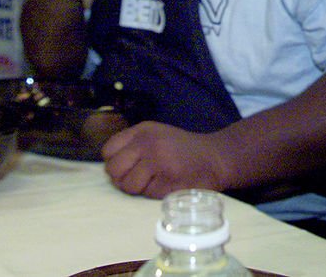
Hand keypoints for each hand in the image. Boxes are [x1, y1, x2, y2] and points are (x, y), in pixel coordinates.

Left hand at [101, 121, 233, 198]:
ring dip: (139, 189)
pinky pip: (147, 195)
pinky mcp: (168, 180)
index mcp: (143, 130)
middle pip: (113, 169)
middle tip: (140, 180)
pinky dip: (156, 194)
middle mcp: (148, 142)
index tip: (128, 168)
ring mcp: (158, 161)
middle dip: (123, 180)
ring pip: (128, 186)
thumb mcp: (157, 136)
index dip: (115, 163)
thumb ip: (133, 146)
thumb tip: (110, 167)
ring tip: (156, 182)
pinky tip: (169, 185)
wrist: (216, 158)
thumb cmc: (183, 151)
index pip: (108, 150)